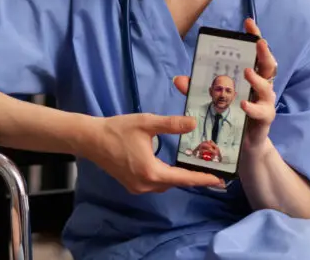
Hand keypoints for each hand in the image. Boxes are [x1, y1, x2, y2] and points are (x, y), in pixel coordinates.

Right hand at [80, 114, 223, 193]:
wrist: (90, 139)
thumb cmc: (117, 130)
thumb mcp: (146, 123)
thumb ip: (171, 124)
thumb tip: (193, 122)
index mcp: (152, 172)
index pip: (183, 178)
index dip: (202, 179)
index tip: (219, 180)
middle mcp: (146, 185)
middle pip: (175, 183)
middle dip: (192, 178)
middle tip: (210, 171)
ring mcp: (137, 187)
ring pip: (165, 185)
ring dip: (178, 178)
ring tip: (193, 169)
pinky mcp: (131, 185)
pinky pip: (155, 184)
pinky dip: (165, 178)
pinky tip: (170, 168)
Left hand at [172, 18, 277, 160]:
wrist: (242, 145)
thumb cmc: (229, 114)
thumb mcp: (210, 98)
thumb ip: (196, 88)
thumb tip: (178, 79)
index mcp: (252, 75)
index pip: (256, 53)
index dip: (255, 36)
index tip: (249, 23)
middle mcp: (262, 86)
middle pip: (269, 65)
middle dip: (264, 53)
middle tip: (258, 43)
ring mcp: (265, 103)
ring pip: (267, 87)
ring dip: (257, 79)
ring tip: (246, 72)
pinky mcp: (265, 119)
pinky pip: (261, 112)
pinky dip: (252, 108)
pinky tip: (243, 105)